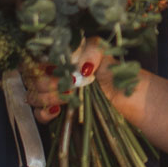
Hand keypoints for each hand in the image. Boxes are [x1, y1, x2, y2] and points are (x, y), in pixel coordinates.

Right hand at [25, 38, 142, 125]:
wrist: (136, 101)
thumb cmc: (119, 75)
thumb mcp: (107, 54)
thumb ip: (92, 50)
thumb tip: (79, 67)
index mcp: (63, 57)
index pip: (34, 56)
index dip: (38, 61)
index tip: (53, 66)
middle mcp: (55, 75)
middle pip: (31, 77)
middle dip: (46, 80)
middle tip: (69, 83)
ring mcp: (56, 96)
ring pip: (33, 95)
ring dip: (47, 95)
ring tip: (69, 95)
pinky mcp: (61, 115)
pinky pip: (40, 115)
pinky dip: (45, 113)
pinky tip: (58, 110)